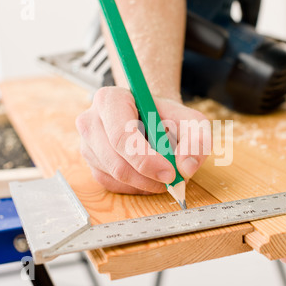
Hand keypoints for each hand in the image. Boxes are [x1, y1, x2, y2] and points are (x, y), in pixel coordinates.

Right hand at [76, 87, 210, 194]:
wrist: (151, 117)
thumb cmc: (168, 117)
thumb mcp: (191, 120)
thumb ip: (197, 139)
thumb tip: (186, 166)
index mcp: (110, 100)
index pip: (121, 136)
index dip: (145, 159)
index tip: (170, 172)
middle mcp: (91, 121)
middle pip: (117, 162)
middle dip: (149, 177)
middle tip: (174, 180)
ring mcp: (88, 144)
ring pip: (116, 177)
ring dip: (146, 182)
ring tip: (165, 171)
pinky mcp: (92, 164)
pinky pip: (114, 185)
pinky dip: (137, 186)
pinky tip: (150, 175)